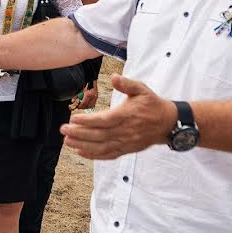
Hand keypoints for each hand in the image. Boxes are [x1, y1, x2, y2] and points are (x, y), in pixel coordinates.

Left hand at [60, 74, 176, 159]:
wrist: (168, 123)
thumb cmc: (152, 104)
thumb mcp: (142, 89)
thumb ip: (127, 84)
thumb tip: (114, 77)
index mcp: (127, 115)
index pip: (104, 120)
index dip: (88, 121)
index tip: (74, 118)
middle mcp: (125, 131)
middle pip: (99, 135)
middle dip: (80, 133)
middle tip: (63, 130)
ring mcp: (125, 142)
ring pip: (101, 147)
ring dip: (83, 145)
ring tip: (67, 141)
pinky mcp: (126, 149)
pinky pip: (108, 154)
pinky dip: (94, 155)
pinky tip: (80, 151)